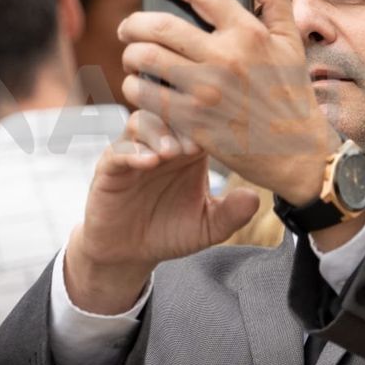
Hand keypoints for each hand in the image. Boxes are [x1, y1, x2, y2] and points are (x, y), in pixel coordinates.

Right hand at [64, 110, 259, 314]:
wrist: (131, 252)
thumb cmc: (172, 231)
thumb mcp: (208, 226)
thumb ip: (231, 214)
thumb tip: (255, 198)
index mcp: (191, 149)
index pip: (204, 121)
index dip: (215, 124)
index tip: (226, 138)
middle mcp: (163, 142)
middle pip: (173, 112)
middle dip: (185, 122)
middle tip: (196, 145)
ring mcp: (135, 150)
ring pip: (144, 121)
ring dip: (158, 132)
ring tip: (171, 152)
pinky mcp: (109, 166)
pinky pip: (118, 149)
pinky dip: (133, 151)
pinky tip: (148, 162)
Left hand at [118, 0, 339, 206]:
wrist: (295, 152)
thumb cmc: (292, 94)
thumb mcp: (291, 42)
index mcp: (249, 34)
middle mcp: (224, 58)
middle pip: (160, 26)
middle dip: (134, 22)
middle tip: (128, 27)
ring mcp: (206, 91)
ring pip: (145, 59)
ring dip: (131, 54)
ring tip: (134, 56)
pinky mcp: (192, 121)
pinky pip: (146, 96)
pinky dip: (136, 87)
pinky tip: (141, 86)